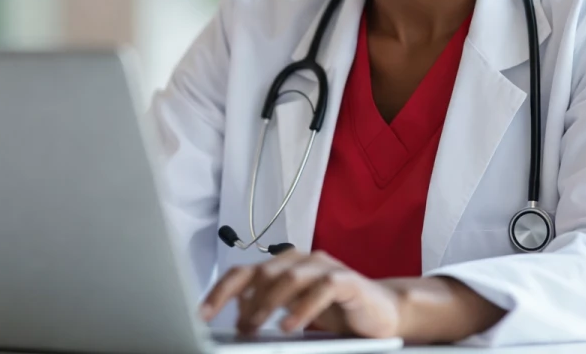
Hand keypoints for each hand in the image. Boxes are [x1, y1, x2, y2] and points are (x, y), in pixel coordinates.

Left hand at [199, 249, 401, 337]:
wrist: (383, 312)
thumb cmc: (336, 312)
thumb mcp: (295, 311)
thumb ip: (270, 307)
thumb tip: (237, 317)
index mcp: (285, 264)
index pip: (246, 271)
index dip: (222, 290)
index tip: (203, 313)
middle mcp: (302, 259)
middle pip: (264, 271)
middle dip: (244, 299)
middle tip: (235, 326)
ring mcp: (325, 267)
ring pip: (290, 276)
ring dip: (269, 302)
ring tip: (256, 326)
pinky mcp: (347, 280)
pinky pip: (323, 289)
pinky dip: (303, 307)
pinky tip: (289, 325)